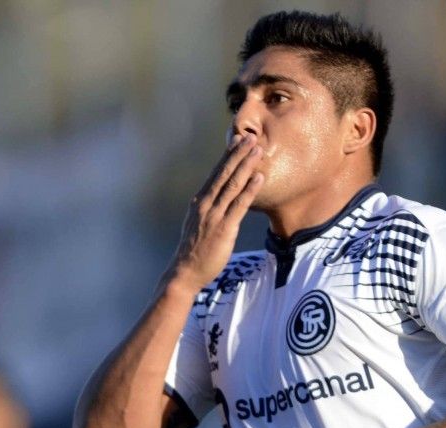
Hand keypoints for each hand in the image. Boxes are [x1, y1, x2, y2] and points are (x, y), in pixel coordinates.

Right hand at [166, 134, 264, 291]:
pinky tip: (259, 178)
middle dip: (238, 154)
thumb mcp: (198, 223)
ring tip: (258, 150)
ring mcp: (214, 215)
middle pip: (224, 174)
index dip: (228, 156)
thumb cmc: (194, 250)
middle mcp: (206, 204)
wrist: (185, 271)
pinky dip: (250, 190)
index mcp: (200, 201)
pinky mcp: (224, 228)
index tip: (238, 140)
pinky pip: (239, 205)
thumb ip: (209, 210)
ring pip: (232, 185)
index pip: (215, 173)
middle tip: (251, 137)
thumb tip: (219, 200)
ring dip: (246, 166)